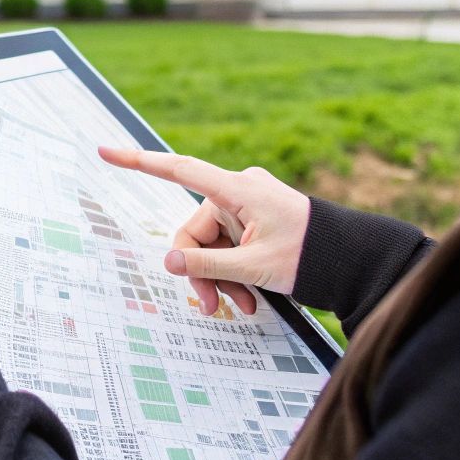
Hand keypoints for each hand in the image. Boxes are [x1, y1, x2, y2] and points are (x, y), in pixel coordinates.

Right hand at [99, 148, 310, 316]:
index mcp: (238, 190)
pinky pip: (231, 247)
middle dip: (202, 271)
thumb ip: (206, 265)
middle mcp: (240, 192)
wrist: (353, 261)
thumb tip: (167, 263)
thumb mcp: (254, 267)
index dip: (139, 162)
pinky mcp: (257, 222)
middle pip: (196, 231)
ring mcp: (248, 208)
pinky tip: (248, 300)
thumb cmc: (311, 256)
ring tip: (240, 308)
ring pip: (213, 245)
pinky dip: (235, 273)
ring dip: (221, 279)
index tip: (106, 151)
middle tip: (212, 307)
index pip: (179, 170)